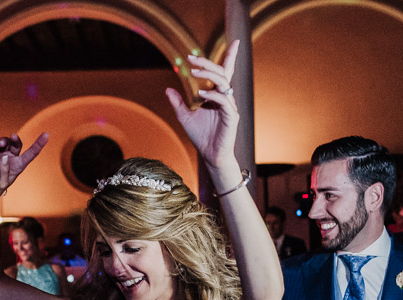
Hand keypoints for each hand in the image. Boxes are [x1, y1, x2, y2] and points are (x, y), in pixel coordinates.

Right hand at [0, 133, 48, 201]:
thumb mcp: (0, 184)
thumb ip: (4, 171)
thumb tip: (4, 156)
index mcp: (18, 166)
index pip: (31, 153)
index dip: (39, 144)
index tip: (46, 134)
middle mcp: (11, 159)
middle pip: (17, 144)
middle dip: (16, 139)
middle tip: (13, 136)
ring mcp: (0, 154)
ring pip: (6, 141)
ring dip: (3, 140)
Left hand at [165, 40, 240, 170]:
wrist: (211, 156)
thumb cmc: (201, 137)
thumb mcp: (184, 117)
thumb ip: (178, 103)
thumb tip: (168, 90)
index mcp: (218, 95)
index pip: (225, 72)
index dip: (230, 56)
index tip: (234, 41)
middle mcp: (226, 98)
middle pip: (221, 73)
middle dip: (207, 63)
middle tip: (191, 58)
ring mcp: (230, 106)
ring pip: (223, 83)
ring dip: (208, 75)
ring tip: (193, 72)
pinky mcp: (231, 116)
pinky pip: (224, 100)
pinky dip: (213, 94)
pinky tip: (201, 93)